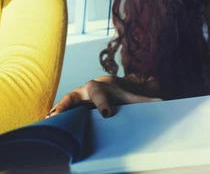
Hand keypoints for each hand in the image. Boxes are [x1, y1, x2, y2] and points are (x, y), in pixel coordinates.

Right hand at [47, 75, 161, 118]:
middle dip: (68, 104)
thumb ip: (145, 100)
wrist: (108, 86)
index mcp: (100, 87)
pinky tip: (46, 123)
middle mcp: (84, 91)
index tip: (106, 113)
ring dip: (56, 111)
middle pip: (74, 96)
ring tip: (48, 119)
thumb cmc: (119, 93)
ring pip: (64, 103)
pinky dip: (54, 116)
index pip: (100, 94)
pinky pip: (60, 111)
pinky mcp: (70, 107)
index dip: (102, 103)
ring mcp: (75, 99)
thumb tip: (164, 102)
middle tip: (61, 113)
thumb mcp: (131, 96)